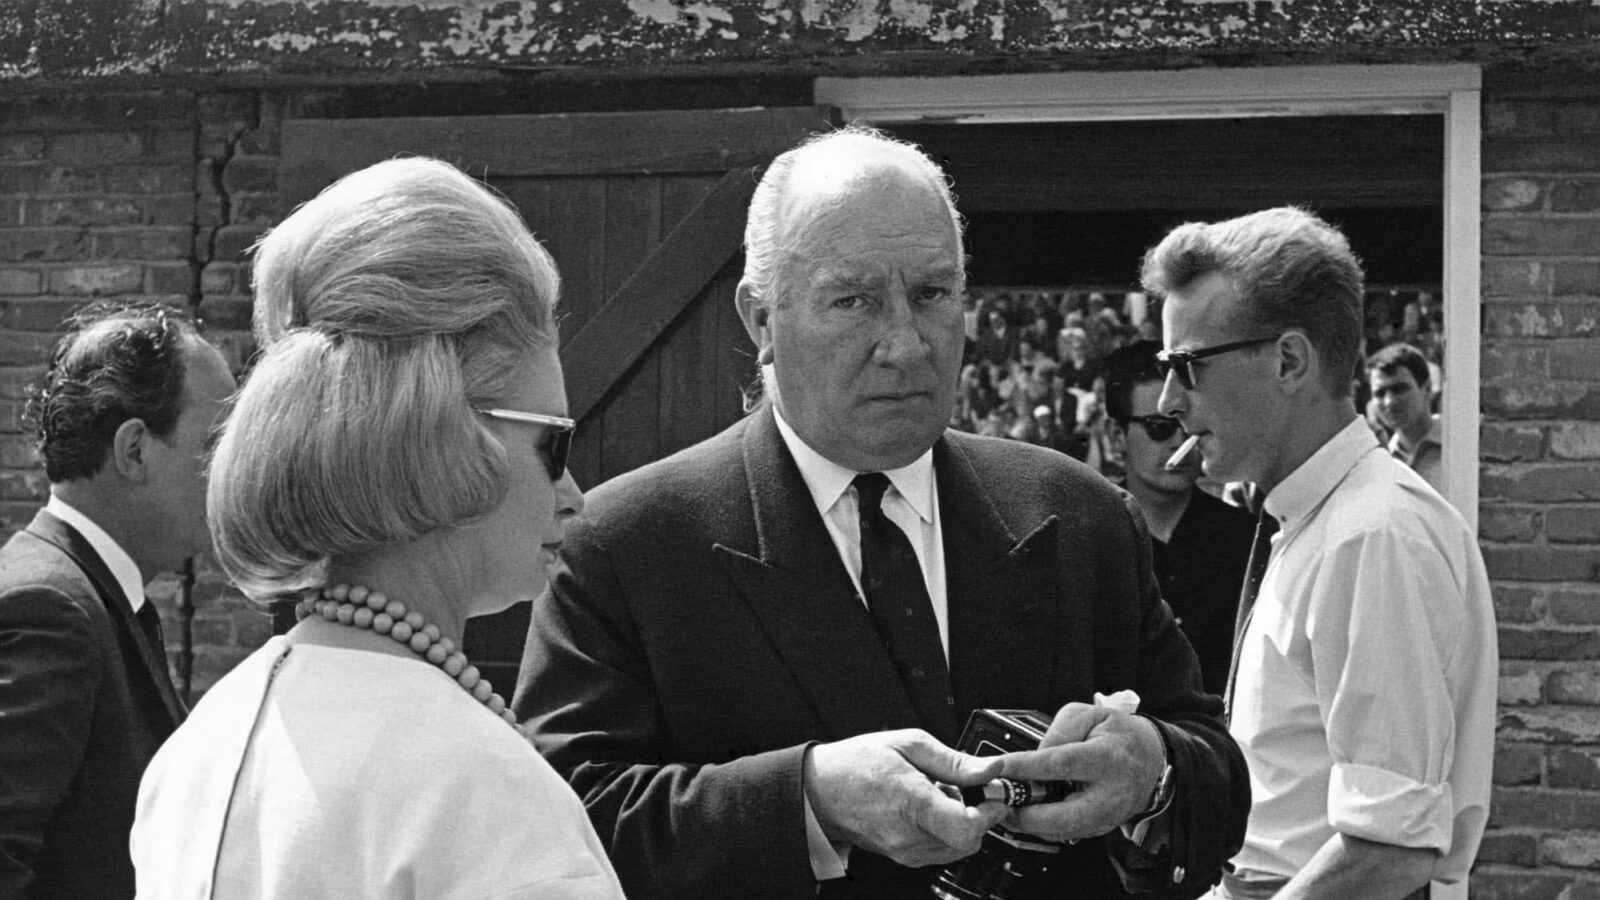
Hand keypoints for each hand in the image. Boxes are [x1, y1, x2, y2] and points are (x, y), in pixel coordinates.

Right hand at [804, 729, 1009, 867]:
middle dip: (980, 816)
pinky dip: (946, 832)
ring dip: (963, 824)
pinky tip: (932, 809)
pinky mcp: (903, 857)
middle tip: (970, 789)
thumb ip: (953, 760)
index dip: (990, 812)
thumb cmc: (856, 764)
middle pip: (969, 841)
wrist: (820, 791)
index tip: (991, 793)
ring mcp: (905, 850)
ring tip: (944, 795)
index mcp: (911, 802)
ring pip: (958, 849)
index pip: (968, 827)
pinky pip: (940, 851)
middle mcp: (909, 834)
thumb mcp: (908, 743)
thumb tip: (989, 768)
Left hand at [997, 702, 1165, 842]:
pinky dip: (1041, 827)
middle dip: (1026, 814)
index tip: (998, 767)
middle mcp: (1108, 794)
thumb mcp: (1090, 715)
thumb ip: (1060, 730)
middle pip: (1062, 817)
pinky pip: (1064, 835)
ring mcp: (1105, 818)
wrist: (1151, 761)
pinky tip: (1027, 810)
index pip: (1060, 764)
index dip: (1026, 767)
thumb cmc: (1117, 735)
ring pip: (1061, 833)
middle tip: (1000, 802)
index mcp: (1107, 758)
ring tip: (1008, 805)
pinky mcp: (1099, 830)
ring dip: (1029, 823)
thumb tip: (1036, 755)